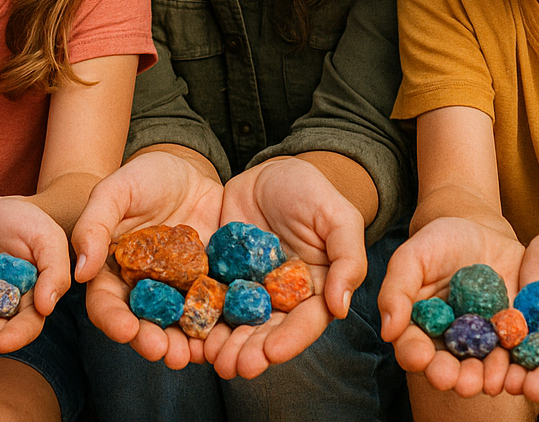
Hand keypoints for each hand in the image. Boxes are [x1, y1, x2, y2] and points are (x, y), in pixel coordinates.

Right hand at [71, 149, 222, 367]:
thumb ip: (94, 226)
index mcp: (112, 271)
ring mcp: (177, 291)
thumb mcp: (115, 191)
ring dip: (183, 345)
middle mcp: (143, 289)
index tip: (127, 330)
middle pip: (142, 324)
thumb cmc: (145, 176)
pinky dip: (215, 328)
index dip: (114, 320)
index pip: (106, 303)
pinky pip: (211, 311)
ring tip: (193, 354)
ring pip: (177, 326)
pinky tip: (222, 335)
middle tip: (166, 352)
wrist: (190, 170)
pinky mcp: (207, 286)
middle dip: (152, 342)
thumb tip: (80, 272)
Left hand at [200, 156, 368, 378]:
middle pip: (267, 331)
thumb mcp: (338, 217)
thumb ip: (348, 258)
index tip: (271, 354)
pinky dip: (201, 317)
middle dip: (251, 351)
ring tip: (211, 358)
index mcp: (315, 290)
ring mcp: (250, 288)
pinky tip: (189, 331)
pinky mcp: (222, 275)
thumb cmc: (312, 192)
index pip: (305, 323)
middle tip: (232, 366)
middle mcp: (281, 297)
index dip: (289, 340)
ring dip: (225, 343)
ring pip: (237, 323)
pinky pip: (210, 299)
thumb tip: (341, 306)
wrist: (270, 172)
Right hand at [378, 215, 525, 397]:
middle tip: (459, 381)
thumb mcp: (413, 256)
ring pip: (481, 369)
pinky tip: (516, 372)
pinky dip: (515, 369)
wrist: (485, 233)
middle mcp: (449, 341)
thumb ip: (396, 290)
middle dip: (453, 378)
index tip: (421, 358)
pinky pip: (513, 358)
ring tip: (488, 382)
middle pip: (448, 367)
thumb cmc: (441, 242)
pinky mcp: (510, 338)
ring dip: (484, 379)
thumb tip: (387, 331)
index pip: (411, 348)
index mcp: (419, 326)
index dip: (414, 356)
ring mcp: (481, 342)